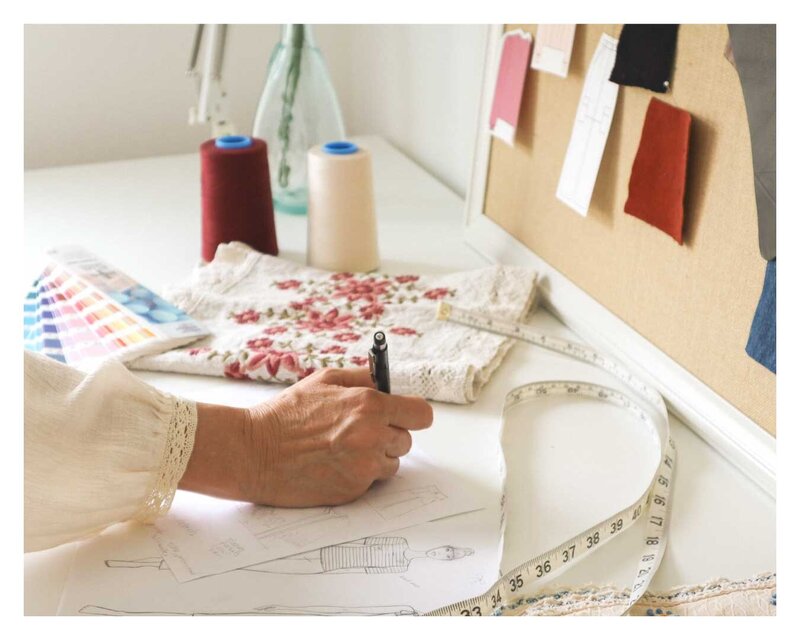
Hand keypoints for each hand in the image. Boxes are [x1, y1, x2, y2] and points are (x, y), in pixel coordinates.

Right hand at [179, 368, 433, 507]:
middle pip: (406, 440)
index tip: (403, 415)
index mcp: (370, 405)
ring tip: (342, 449)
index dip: (412, 414)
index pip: (421, 414)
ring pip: (392, 463)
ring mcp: (364, 467)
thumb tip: (386, 379)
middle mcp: (373, 437)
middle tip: (360, 431)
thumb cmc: (286, 415)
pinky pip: (372, 481)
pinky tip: (333, 464)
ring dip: (376, 457)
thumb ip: (363, 378)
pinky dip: (358, 474)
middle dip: (388, 435)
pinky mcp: (354, 490)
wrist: (255, 452)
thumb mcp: (325, 380)